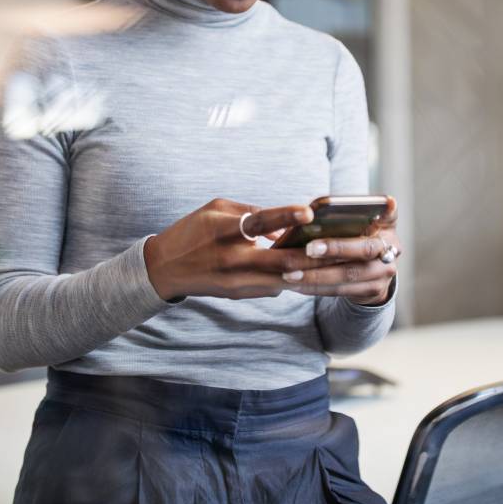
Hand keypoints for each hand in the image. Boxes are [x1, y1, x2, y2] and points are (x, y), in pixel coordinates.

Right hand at [143, 199, 340, 300]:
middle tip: (338, 246)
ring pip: (283, 279)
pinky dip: (291, 278)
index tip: (309, 210)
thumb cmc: (193, 231)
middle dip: (312, 255)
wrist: (164, 268)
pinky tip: (308, 270)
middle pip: (281, 261)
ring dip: (307, 270)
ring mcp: (237, 281)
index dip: (285, 216)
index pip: (259, 222)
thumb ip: (251, 212)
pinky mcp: (240, 294)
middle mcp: (232, 259)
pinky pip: (273, 286)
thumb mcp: (216, 209)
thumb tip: (285, 223)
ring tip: (334, 260)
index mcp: (224, 230)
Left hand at [278, 196, 399, 304]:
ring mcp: (384, 273)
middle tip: (308, 249)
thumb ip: (348, 214)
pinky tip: (296, 284)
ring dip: (317, 275)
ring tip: (290, 273)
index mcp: (387, 226)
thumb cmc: (356, 237)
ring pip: (349, 274)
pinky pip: (341, 291)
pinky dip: (316, 288)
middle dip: (335, 249)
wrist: (371, 271)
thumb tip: (315, 210)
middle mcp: (392, 249)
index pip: (389, 214)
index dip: (384, 210)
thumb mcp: (360, 223)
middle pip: (364, 249)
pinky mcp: (373, 292)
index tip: (377, 204)